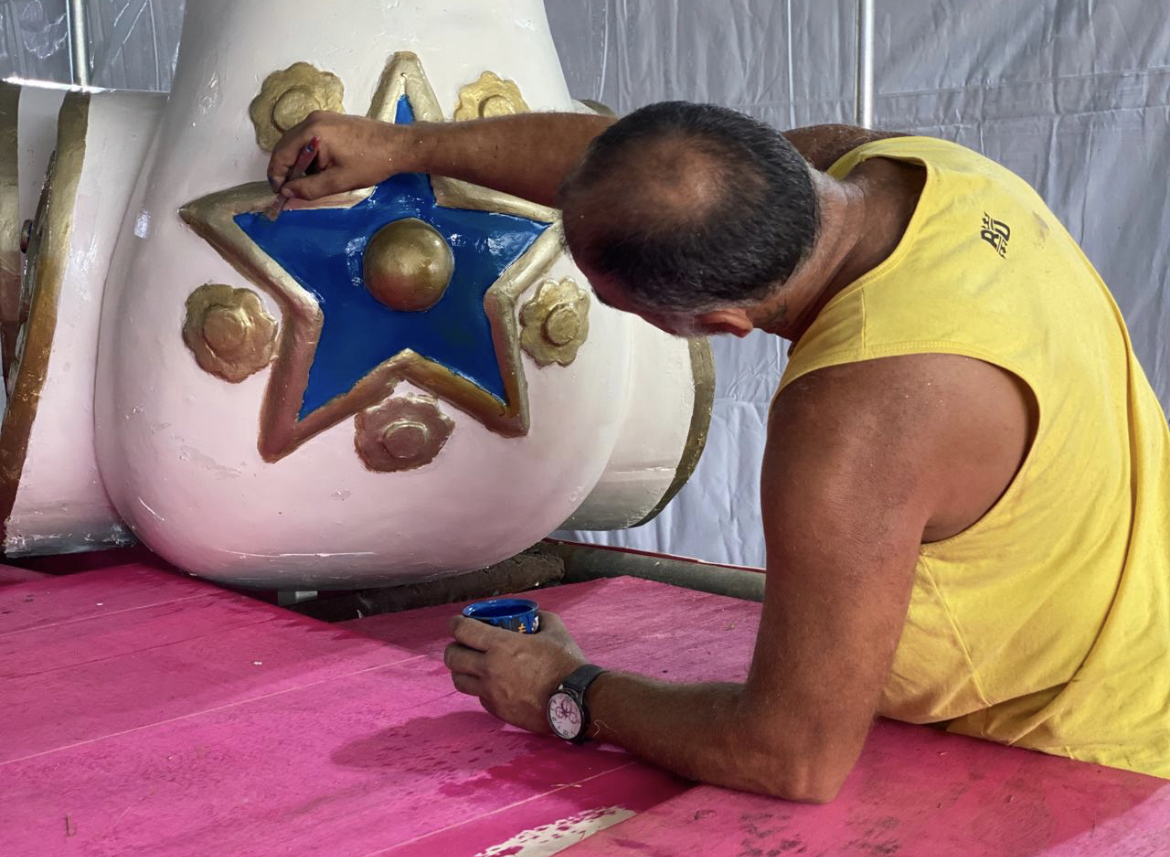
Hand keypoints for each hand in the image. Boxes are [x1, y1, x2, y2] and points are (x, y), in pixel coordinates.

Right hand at [267, 111, 416, 200]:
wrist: (398, 145)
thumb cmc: (372, 163)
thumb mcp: (338, 181)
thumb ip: (309, 188)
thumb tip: (286, 192)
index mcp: (312, 131)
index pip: (280, 153)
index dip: (276, 175)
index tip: (280, 193)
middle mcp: (312, 119)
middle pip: (286, 146)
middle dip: (286, 169)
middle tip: (291, 190)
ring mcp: (322, 118)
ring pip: (297, 142)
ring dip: (298, 163)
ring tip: (308, 182)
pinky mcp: (331, 121)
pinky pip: (309, 138)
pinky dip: (309, 155)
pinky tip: (320, 170)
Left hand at [444, 611, 588, 734]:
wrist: (576, 701)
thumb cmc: (566, 664)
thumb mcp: (555, 631)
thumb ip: (541, 619)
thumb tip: (534, 616)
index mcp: (501, 645)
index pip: (463, 631)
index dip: (456, 623)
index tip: (457, 622)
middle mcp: (489, 669)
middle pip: (452, 657)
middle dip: (454, 647)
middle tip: (462, 644)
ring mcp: (491, 692)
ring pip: (459, 680)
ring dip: (461, 670)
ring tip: (471, 666)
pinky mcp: (497, 711)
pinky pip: (479, 697)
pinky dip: (481, 689)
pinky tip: (493, 684)